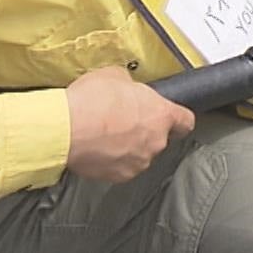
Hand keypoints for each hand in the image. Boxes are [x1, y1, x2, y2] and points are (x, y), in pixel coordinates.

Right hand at [64, 65, 195, 182]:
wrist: (66, 129)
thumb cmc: (92, 101)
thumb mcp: (114, 75)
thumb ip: (128, 84)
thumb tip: (125, 86)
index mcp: (161, 114)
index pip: (185, 121)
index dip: (178, 119)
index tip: (172, 118)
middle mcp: (155, 141)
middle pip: (158, 137)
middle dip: (143, 130)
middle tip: (121, 119)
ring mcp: (138, 161)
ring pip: (139, 154)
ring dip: (127, 146)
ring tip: (104, 134)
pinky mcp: (118, 176)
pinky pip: (120, 167)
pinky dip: (111, 160)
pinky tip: (96, 148)